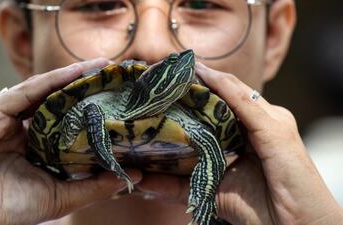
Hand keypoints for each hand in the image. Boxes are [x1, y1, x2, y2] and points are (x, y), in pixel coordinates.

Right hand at [0, 59, 141, 224]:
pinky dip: (47, 82)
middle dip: (79, 81)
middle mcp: (13, 125)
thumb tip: (135, 174)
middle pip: (50, 96)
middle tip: (108, 69)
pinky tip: (72, 74)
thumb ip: (96, 184)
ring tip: (97, 66)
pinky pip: (21, 95)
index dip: (83, 100)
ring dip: (68, 76)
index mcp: (28, 139)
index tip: (111, 90)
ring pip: (37, 90)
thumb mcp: (65, 194)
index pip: (59, 112)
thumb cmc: (15, 210)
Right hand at [137, 63, 342, 224]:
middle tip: (154, 93)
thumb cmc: (297, 178)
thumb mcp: (275, 132)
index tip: (179, 67)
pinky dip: (162, 185)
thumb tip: (215, 78)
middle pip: (200, 118)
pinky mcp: (211, 192)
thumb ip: (246, 106)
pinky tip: (145, 179)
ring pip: (186, 150)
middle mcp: (233, 139)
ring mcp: (219, 165)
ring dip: (164, 143)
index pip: (224, 93)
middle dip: (178, 106)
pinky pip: (180, 188)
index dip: (204, 79)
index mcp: (254, 121)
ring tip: (143, 126)